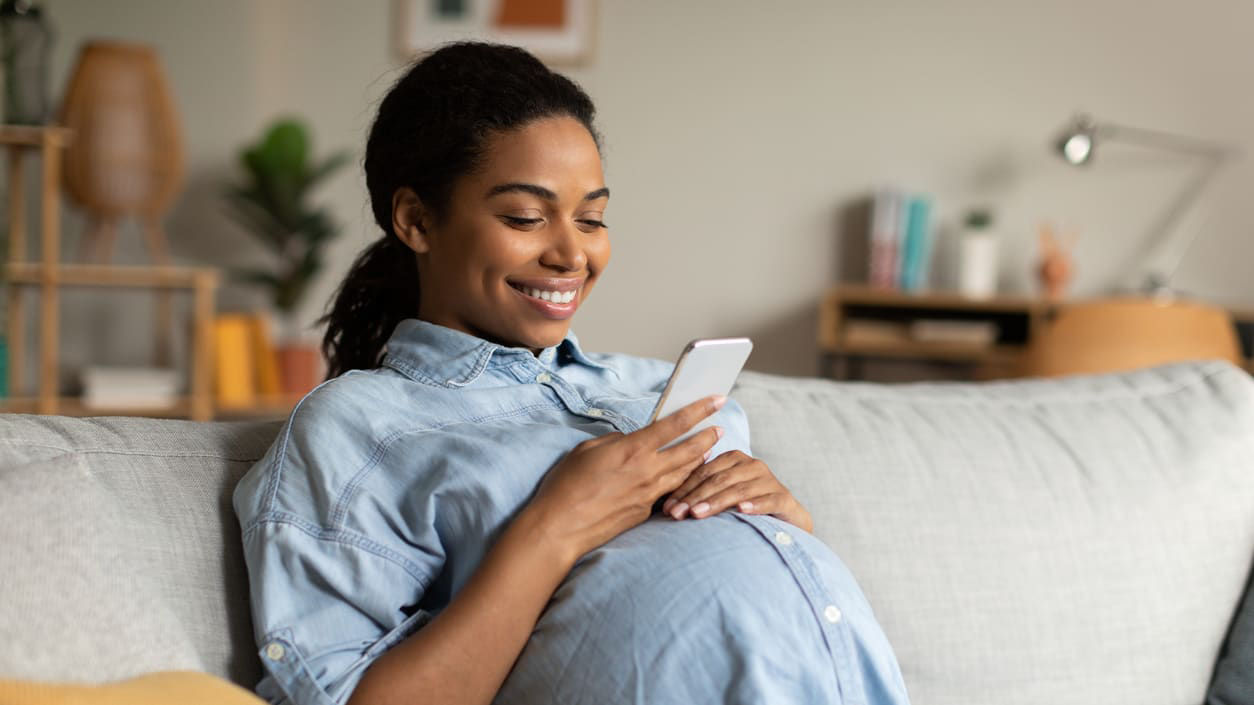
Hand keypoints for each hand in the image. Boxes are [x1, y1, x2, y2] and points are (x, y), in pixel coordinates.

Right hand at [525, 395, 727, 563]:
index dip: (699, 410)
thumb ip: (617, 442)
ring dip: (699, 460)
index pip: (675, 424)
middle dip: (708, 437)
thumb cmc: (567, 485)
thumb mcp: (589, 449)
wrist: (561, 527)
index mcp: (633, 449)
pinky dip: (679, 480)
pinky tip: (681, 477)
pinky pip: (668, 491)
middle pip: (691, 450)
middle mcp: (648, 471)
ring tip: (707, 451)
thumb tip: (632, 442)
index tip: (717, 400)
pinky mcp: (645, 512)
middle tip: (719, 429)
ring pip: (684, 473)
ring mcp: (649, 494)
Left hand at [662, 451, 812, 532]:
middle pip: (718, 480)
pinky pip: (768, 500)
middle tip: (677, 514)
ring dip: (716, 502)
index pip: (703, 472)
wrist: (786, 522)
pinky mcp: (784, 498)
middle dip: (694, 498)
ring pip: (738, 490)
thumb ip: (701, 495)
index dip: (684, 489)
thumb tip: (666, 506)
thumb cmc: (745, 509)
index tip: (667, 508)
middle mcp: (752, 465)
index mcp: (734, 459)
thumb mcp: (721, 498)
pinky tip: (741, 511)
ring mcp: (769, 481)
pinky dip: (754, 505)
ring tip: (698, 514)